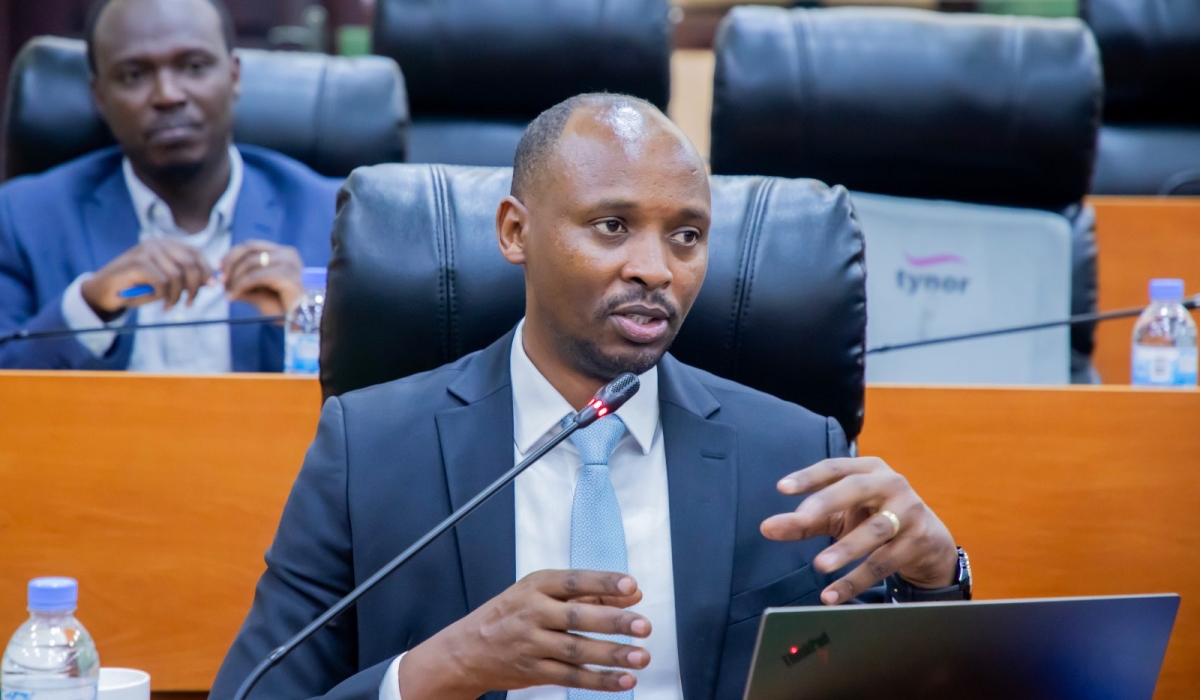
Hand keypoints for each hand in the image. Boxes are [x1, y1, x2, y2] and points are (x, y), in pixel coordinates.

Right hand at [81, 239, 214, 317]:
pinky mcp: (137, 262)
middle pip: (190, 264)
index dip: (207, 270)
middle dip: (195, 286)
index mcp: (167, 244)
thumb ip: (187, 278)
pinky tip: (161, 304)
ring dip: (177, 295)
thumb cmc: (138, 287)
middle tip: (189, 303)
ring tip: (170, 305)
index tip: (211, 287)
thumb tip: (213, 281)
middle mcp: (158, 243)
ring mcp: (147, 250)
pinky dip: (165, 296)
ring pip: (177, 275)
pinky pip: (162, 281)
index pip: (196, 253)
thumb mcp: (167, 283)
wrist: (105, 292)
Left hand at [221, 241, 302, 315]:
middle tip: (220, 281)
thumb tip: (221, 279)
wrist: (302, 322)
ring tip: (228, 293)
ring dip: (234, 278)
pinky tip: (233, 297)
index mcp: (282, 253)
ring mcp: (288, 262)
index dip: (231, 255)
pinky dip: (240, 286)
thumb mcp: (258, 292)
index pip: (250, 246)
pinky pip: (256, 276)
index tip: (218, 269)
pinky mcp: (287, 274)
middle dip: (229, 264)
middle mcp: (286, 253)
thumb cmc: (283, 308)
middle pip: (248, 249)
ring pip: (250, 263)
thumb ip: (242, 283)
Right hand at [398, 570, 651, 699]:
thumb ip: (588, 593)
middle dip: (613, 622)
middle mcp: (533, 613)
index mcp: (536, 586)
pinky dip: (599, 681)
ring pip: (576, 651)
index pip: (574, 582)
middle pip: (577, 618)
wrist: (468, 650)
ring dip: (612, 656)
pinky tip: (624, 680)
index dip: (603, 584)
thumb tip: (633, 594)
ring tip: (641, 656)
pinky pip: (571, 677)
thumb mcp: (540, 593)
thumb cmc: (511, 614)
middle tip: (643, 625)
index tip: (631, 587)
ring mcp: (532, 645)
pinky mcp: (534, 672)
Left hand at [760, 457, 957, 604]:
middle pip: (856, 488)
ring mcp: (909, 512)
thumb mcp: (841, 515)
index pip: (835, 467)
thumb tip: (767, 528)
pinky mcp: (918, 542)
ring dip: (846, 549)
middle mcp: (891, 484)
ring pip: (875, 530)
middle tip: (801, 517)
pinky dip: (856, 580)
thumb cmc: (875, 518)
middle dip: (827, 502)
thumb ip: (806, 520)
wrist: (929, 541)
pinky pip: (883, 563)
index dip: (809, 476)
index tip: (782, 488)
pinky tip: (832, 595)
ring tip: (819, 565)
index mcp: (868, 469)